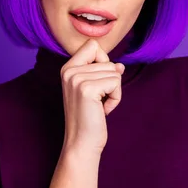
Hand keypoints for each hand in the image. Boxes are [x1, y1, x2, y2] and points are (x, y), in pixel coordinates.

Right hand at [59, 39, 124, 154]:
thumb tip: (120, 66)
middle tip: (98, 100)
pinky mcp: (87, 88)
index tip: (97, 82)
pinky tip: (103, 110)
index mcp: (67, 68)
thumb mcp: (94, 89)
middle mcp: (69, 70)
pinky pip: (116, 82)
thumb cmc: (89, 117)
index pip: (92, 45)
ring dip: (114, 91)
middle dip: (110, 81)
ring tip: (100, 106)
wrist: (82, 143)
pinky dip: (116, 98)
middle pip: (107, 60)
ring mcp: (76, 79)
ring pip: (114, 71)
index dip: (103, 61)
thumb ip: (104, 73)